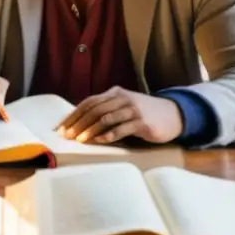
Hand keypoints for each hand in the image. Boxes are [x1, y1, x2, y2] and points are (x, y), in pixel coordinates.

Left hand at [56, 87, 182, 144]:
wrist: (173, 114)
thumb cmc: (143, 112)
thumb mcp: (124, 105)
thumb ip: (106, 109)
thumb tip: (79, 122)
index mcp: (115, 93)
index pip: (89, 102)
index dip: (73, 114)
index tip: (61, 127)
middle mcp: (122, 98)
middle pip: (94, 110)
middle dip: (78, 123)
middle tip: (67, 135)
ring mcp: (133, 110)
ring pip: (106, 118)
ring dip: (90, 130)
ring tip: (80, 140)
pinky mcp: (143, 123)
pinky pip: (122, 129)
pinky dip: (108, 135)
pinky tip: (99, 141)